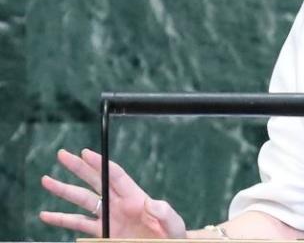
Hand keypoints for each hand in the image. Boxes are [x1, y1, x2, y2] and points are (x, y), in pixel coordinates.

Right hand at [39, 148, 186, 238]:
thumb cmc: (173, 236)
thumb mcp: (173, 224)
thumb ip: (164, 213)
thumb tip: (151, 202)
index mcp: (135, 198)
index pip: (114, 175)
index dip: (100, 164)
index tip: (85, 152)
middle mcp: (119, 204)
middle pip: (95, 182)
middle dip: (78, 168)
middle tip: (62, 155)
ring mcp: (110, 218)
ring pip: (83, 201)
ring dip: (64, 191)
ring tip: (46, 181)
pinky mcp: (104, 233)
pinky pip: (79, 225)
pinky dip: (62, 220)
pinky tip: (46, 215)